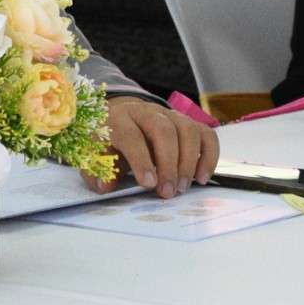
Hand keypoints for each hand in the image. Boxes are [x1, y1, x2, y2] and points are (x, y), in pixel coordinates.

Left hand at [99, 96, 218, 199]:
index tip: (148, 184)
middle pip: (163, 130)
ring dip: (189, 162)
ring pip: (187, 129)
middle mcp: (146, 112)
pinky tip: (201, 177)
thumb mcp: (95, 153)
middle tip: (168, 192)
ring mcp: (170, 115)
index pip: (131, 135)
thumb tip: (105, 186)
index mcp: (118, 118)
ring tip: (183, 187)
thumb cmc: (108, 140)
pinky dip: (209, 156)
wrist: (120, 119)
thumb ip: (98, 169)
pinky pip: (206, 134)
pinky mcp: (187, 123)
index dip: (141, 160)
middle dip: (168, 164)